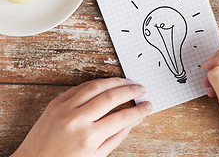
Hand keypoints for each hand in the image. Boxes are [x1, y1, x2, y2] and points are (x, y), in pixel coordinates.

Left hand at [12, 78, 151, 156]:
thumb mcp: (96, 155)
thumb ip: (117, 136)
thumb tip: (135, 120)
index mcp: (89, 138)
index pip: (122, 118)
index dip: (139, 110)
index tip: (148, 106)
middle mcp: (77, 120)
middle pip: (111, 97)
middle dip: (131, 91)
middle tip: (141, 89)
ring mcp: (65, 108)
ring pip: (96, 86)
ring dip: (116, 81)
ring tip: (128, 82)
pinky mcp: (56, 102)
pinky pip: (81, 87)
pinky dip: (97, 83)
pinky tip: (107, 83)